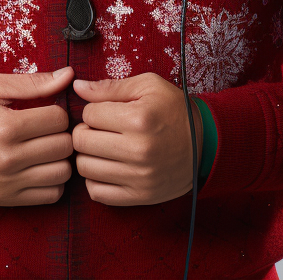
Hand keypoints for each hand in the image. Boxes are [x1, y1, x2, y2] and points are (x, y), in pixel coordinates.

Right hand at [0, 66, 74, 204]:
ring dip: (61, 158)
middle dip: (62, 133)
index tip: (48, 111)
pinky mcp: (10, 199)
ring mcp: (10, 182)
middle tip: (50, 129)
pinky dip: (55, 181)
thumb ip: (33, 82)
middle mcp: (8, 157)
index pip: (58, 118)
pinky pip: (52, 194)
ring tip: (49, 148)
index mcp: (6, 126)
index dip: (58, 110)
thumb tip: (68, 75)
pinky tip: (43, 167)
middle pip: (63, 145)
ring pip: (63, 172)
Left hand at [71, 72, 202, 205]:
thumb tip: (77, 87)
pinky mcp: (140, 196)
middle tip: (98, 129)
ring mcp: (139, 177)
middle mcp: (138, 150)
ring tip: (101, 147)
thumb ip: (110, 87)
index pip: (89, 114)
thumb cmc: (174, 109)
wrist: (204, 142)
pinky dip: (94, 180)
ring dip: (88, 155)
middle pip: (82, 141)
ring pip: (85, 168)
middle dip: (85, 131)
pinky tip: (105, 167)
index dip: (92, 110)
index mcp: (139, 119)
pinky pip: (97, 193)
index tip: (104, 111)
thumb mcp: (148, 86)